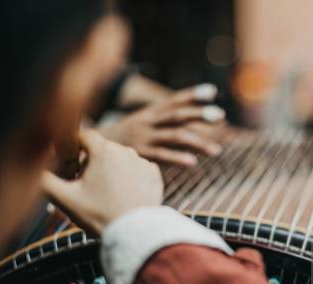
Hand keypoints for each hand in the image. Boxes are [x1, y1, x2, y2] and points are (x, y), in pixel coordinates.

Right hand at [43, 129, 162, 234]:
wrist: (134, 233)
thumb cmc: (99, 215)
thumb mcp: (64, 198)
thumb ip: (43, 180)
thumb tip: (29, 170)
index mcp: (103, 150)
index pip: (84, 136)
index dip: (73, 147)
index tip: (70, 163)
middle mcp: (126, 150)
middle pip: (102, 149)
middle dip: (91, 162)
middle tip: (85, 186)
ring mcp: (143, 162)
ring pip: (120, 159)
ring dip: (111, 170)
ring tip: (105, 194)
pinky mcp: (155, 175)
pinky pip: (136, 170)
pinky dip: (129, 178)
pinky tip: (123, 195)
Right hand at [98, 84, 225, 166]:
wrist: (92, 149)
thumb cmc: (127, 139)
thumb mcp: (144, 124)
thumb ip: (168, 123)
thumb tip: (198, 123)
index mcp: (151, 112)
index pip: (174, 99)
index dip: (193, 94)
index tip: (213, 92)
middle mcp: (148, 121)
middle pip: (177, 114)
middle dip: (200, 114)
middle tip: (220, 116)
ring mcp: (144, 137)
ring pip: (174, 136)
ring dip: (198, 142)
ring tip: (217, 151)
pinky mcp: (140, 154)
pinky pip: (161, 155)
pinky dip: (177, 158)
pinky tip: (193, 163)